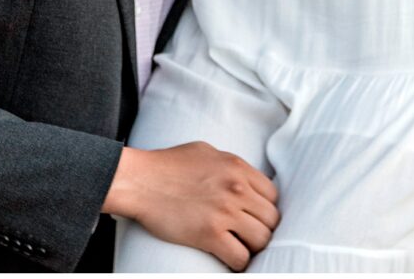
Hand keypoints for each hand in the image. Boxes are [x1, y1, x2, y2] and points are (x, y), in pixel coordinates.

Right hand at [102, 142, 279, 270]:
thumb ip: (230, 165)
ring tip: (239, 245)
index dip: (264, 207)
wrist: (141, 180)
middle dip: (261, 228)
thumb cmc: (168, 164)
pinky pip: (241, 258)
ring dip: (252, 246)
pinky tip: (227, 256)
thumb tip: (245, 180)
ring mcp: (224, 211)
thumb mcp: (206, 152)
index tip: (254, 215)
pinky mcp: (210, 234)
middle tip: (247, 234)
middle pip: (271, 219)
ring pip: (261, 240)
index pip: (272, 194)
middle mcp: (236, 188)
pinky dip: (237, 261)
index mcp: (237, 166)